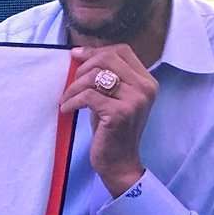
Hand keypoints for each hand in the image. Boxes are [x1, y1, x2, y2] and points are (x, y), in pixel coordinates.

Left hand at [60, 45, 157, 196]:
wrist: (120, 163)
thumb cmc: (113, 131)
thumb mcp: (113, 98)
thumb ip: (106, 76)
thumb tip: (80, 53)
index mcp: (147, 81)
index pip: (121, 51)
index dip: (96, 51)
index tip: (76, 56)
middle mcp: (145, 88)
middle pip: (108, 59)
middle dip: (83, 68)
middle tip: (72, 84)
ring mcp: (135, 100)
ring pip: (95, 77)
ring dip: (74, 87)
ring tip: (66, 99)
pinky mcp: (120, 113)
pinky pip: (88, 96)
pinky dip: (72, 101)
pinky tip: (66, 109)